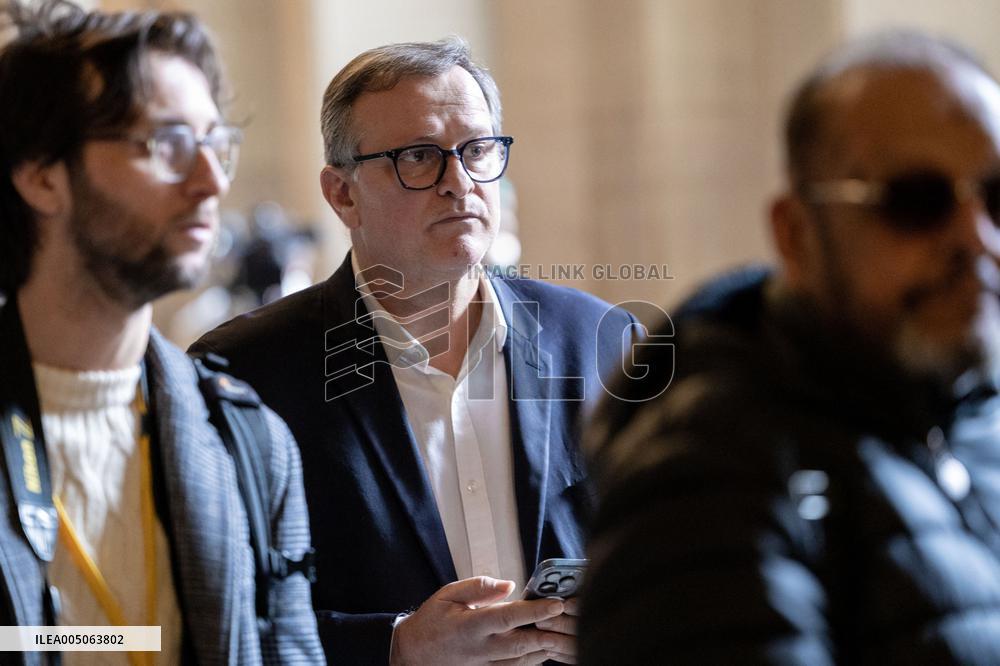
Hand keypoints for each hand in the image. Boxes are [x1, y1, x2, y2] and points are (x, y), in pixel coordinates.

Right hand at [390, 576, 572, 664]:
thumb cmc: (432, 621)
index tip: (557, 603)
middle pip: (521, 645)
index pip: (508, 617)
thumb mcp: (448, 595)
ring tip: (563, 636)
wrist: (411, 655)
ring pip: (521, 663)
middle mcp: (479, 649)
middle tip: (569, 623)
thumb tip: (509, 584)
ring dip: (544, 650)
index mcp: (470, 626)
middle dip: (548, 635)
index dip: (535, 610)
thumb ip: (479, 587)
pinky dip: (531, 662)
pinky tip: (544, 651)